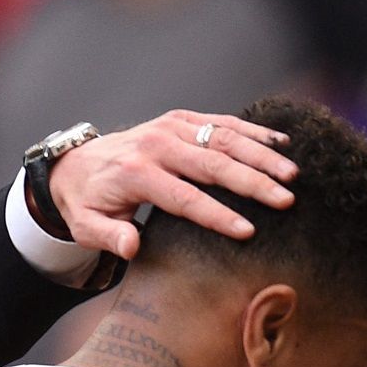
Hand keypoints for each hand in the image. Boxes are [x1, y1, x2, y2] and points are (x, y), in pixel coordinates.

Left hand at [48, 110, 298, 258]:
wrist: (74, 165)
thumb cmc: (86, 202)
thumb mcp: (86, 226)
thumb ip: (109, 237)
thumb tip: (131, 247)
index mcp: (135, 174)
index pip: (185, 198)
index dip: (217, 215)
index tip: (248, 231)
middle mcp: (155, 145)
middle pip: (212, 165)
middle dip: (252, 183)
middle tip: (285, 200)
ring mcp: (169, 127)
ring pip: (223, 139)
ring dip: (261, 155)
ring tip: (292, 174)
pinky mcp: (179, 118)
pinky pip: (220, 122)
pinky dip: (252, 131)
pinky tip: (281, 142)